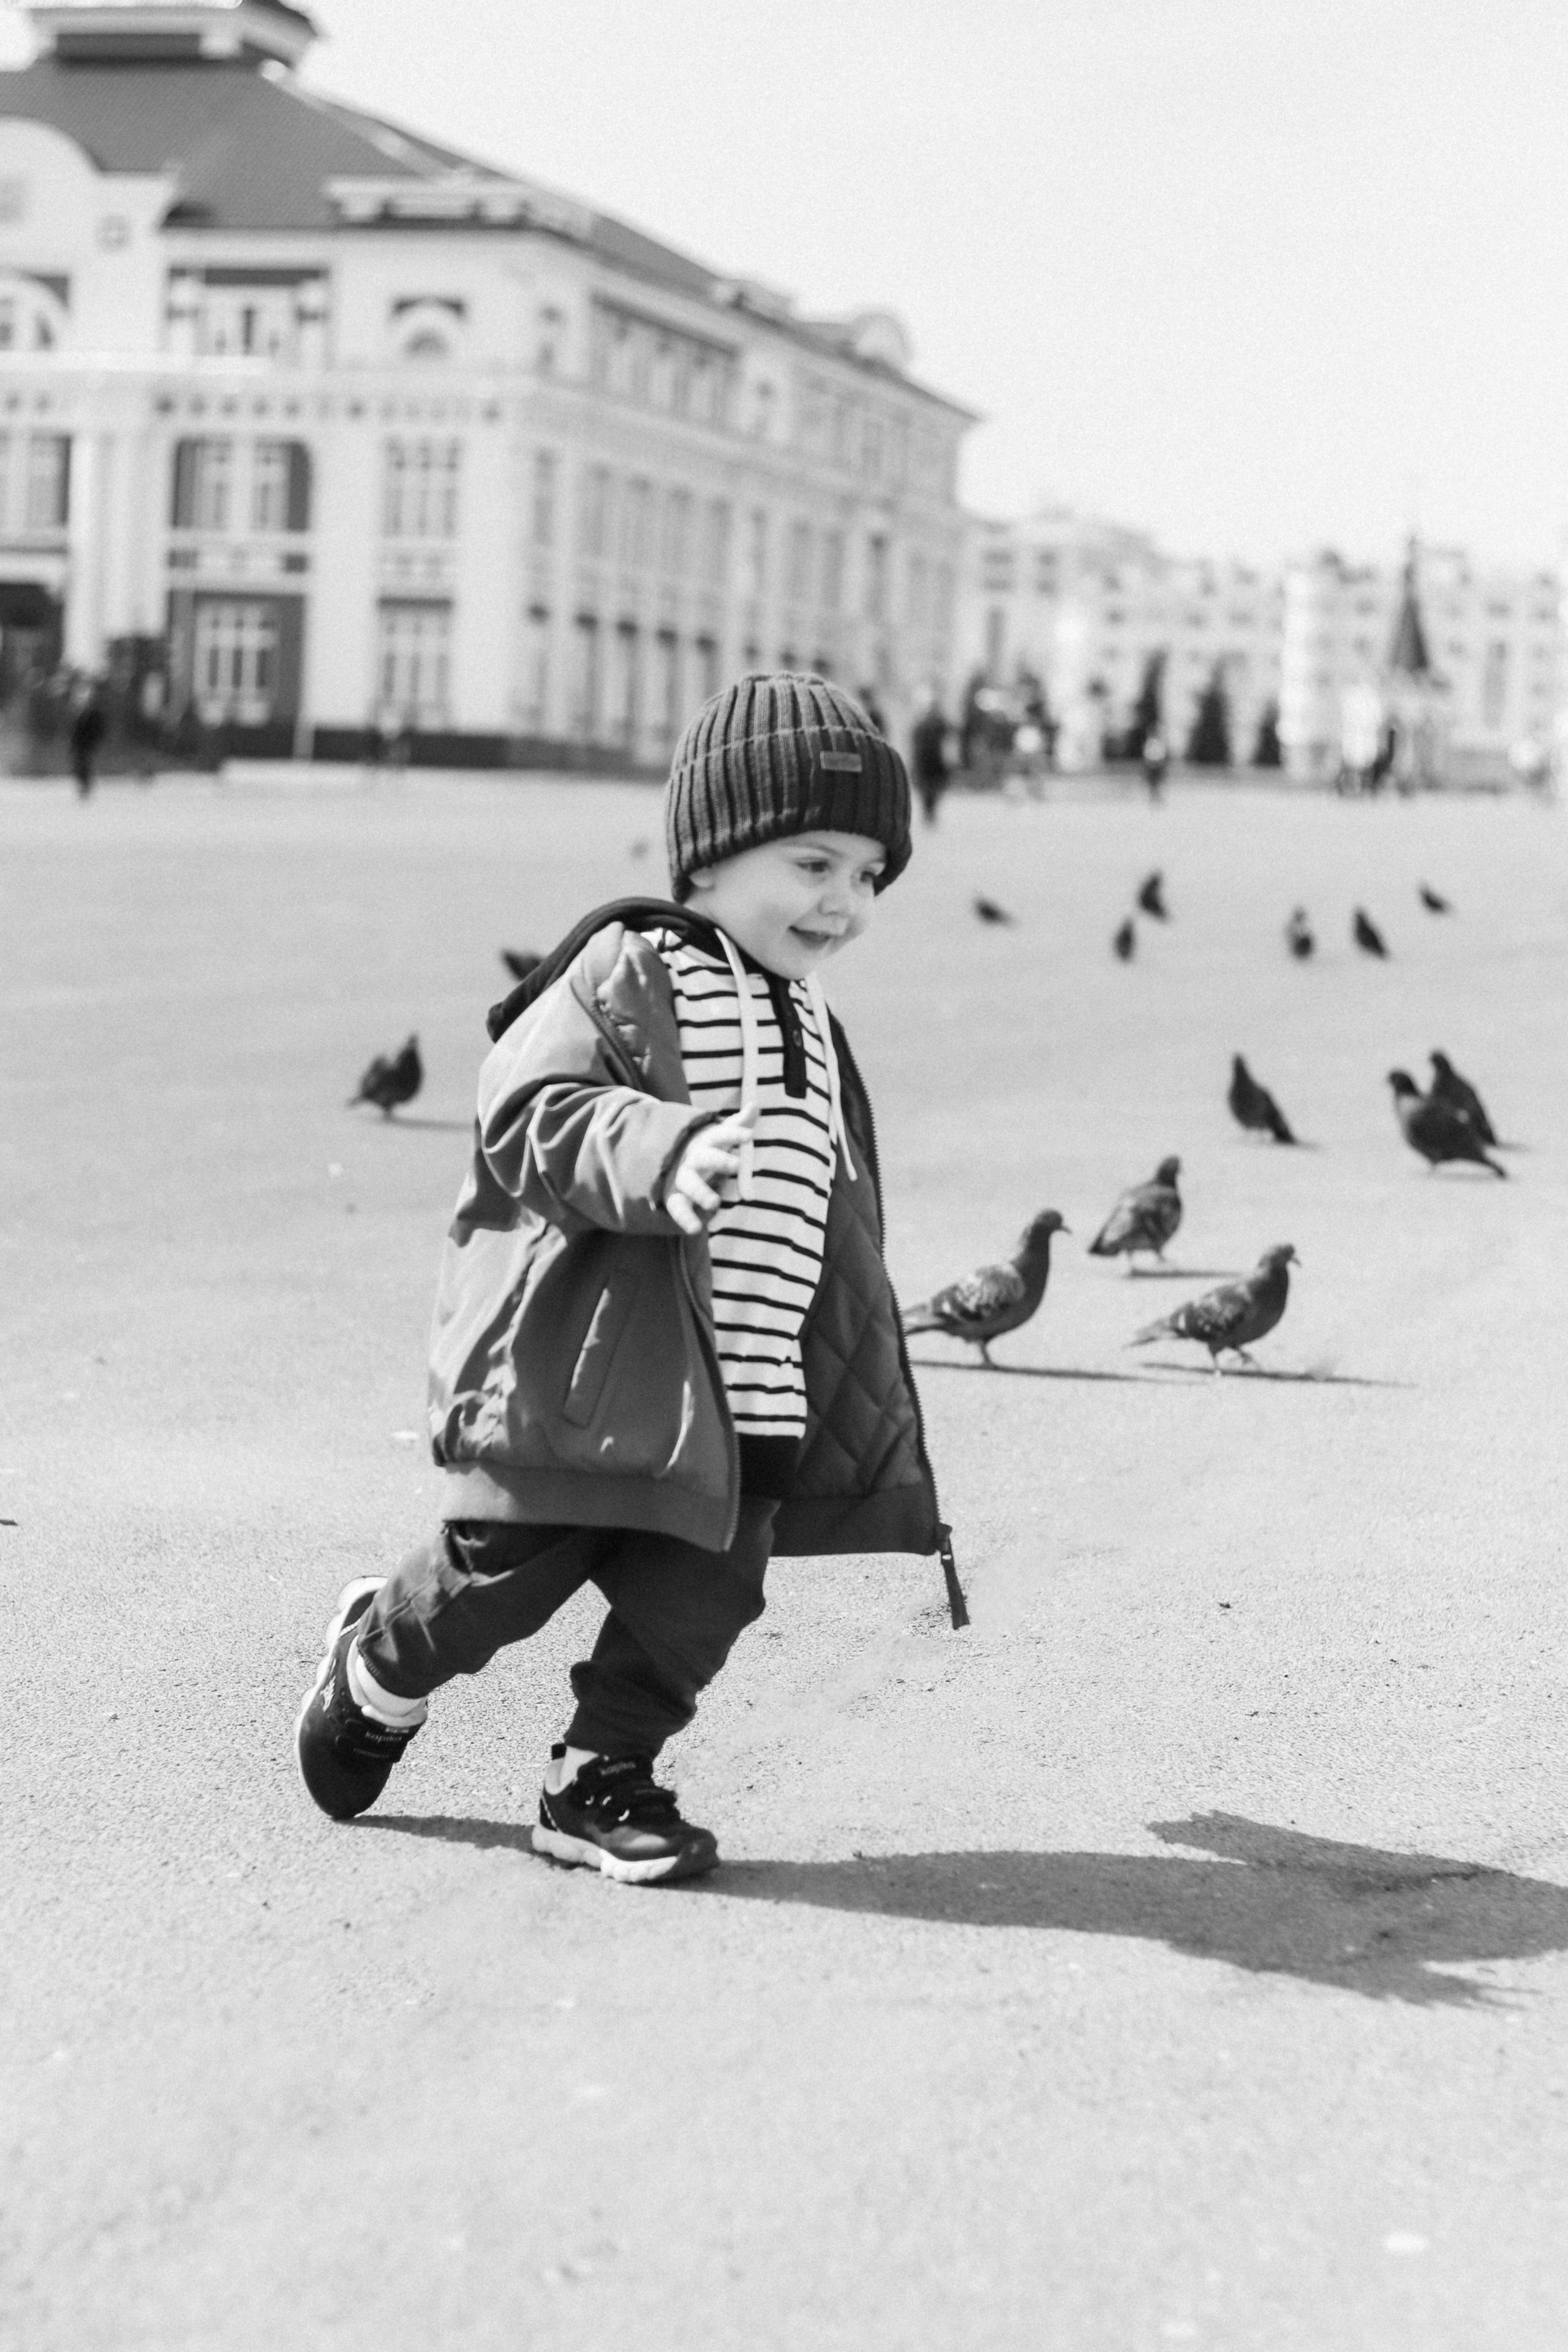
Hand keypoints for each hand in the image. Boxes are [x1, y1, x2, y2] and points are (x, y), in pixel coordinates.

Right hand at [664, 1103, 757, 1235]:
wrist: (668, 1159)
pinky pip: (678, 1207)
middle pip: (706, 1157)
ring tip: (715, 1205)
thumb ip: (738, 1123)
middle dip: (720, 1160)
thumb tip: (755, 1104)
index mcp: (707, 1141)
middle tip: (736, 1165)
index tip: (750, 1135)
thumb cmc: (705, 1147)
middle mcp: (694, 1157)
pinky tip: (695, 1229)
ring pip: (690, 1183)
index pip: (722, 1134)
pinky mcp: (675, 1196)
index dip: (735, 1134)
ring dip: (701, 1193)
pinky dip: (684, 1218)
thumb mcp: (720, 1133)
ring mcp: (683, 1177)